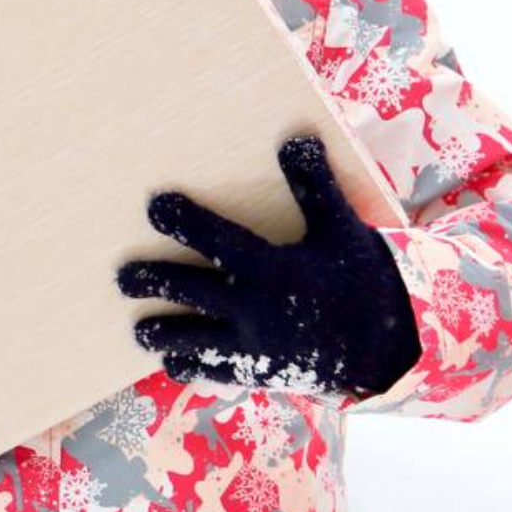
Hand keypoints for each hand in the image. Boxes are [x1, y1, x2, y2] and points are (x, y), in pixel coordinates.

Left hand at [117, 136, 419, 397]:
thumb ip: (314, 185)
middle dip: (152, 281)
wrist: (389, 348)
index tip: (154, 206)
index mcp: (269, 268)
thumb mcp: (340, 227)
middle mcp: (252, 309)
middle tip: (122, 277)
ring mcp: (251, 347)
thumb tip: (295, 138)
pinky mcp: (258, 374)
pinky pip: (214, 373)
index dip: (183, 221)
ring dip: (163, 334)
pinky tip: (174, 364)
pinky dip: (192, 368)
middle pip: (187, 292)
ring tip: (140, 331)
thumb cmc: (362, 279)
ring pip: (192, 340)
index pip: (214, 239)